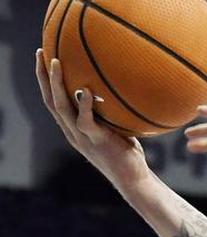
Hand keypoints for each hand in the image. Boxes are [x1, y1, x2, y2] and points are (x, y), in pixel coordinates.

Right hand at [35, 50, 148, 187]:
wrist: (133, 180)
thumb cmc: (128, 154)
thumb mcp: (116, 129)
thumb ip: (111, 113)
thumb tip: (121, 89)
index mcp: (73, 129)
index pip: (54, 101)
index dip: (46, 81)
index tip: (44, 59)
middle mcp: (72, 132)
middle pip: (50, 100)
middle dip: (42, 76)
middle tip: (40, 52)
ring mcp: (82, 137)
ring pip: (61, 107)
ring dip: (55, 84)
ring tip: (55, 62)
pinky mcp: (97, 141)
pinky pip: (86, 121)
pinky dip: (85, 105)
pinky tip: (86, 90)